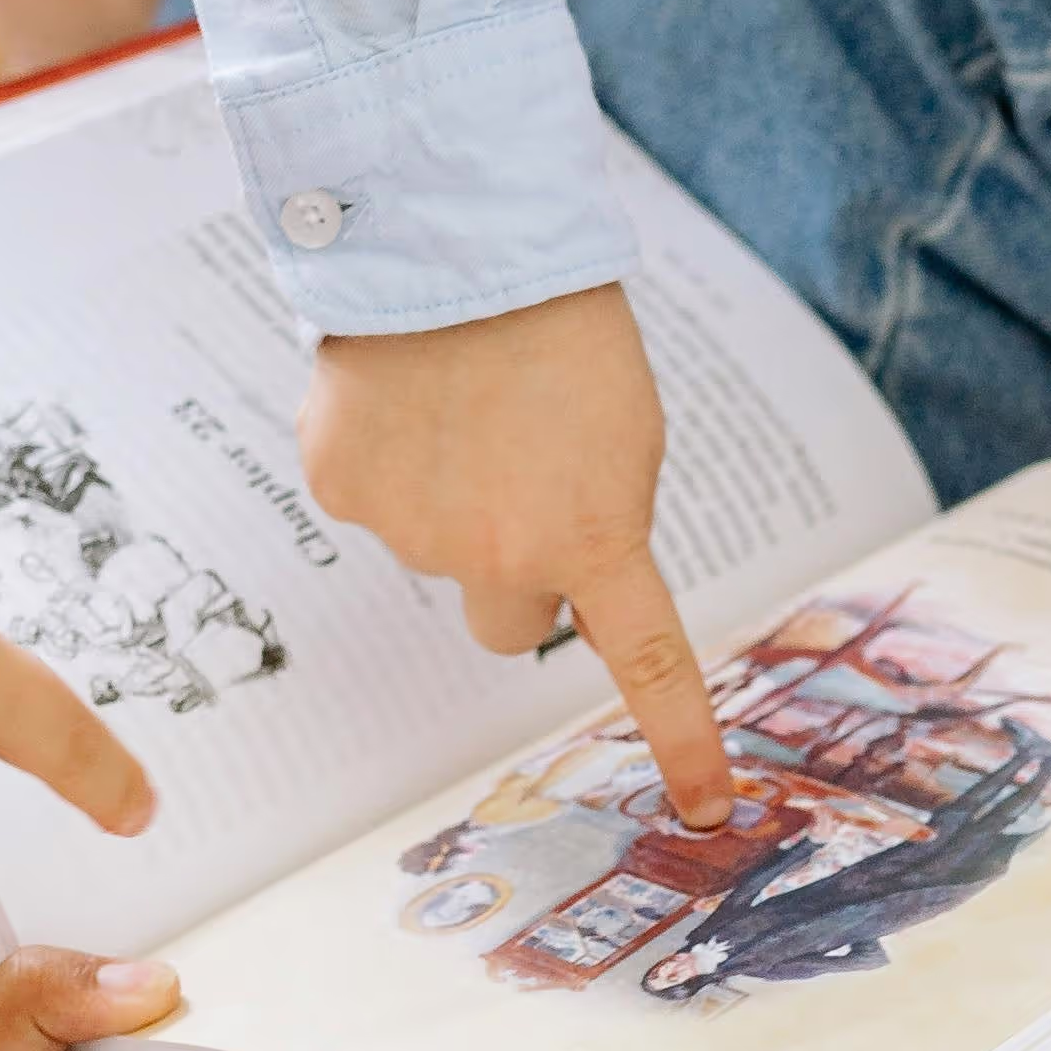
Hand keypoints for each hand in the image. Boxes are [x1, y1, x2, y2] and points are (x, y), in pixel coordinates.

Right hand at [300, 285, 732, 821]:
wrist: (453, 238)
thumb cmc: (560, 326)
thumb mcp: (626, 430)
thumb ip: (602, 520)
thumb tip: (566, 593)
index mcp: (592, 535)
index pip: (647, 660)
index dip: (681, 738)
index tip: (709, 812)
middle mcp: (498, 555)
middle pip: (510, 623)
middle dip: (516, 577)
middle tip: (517, 479)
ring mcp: (410, 529)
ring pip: (435, 548)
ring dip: (449, 495)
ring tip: (460, 394)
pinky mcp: (340, 489)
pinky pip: (370, 496)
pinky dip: (383, 456)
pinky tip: (401, 387)